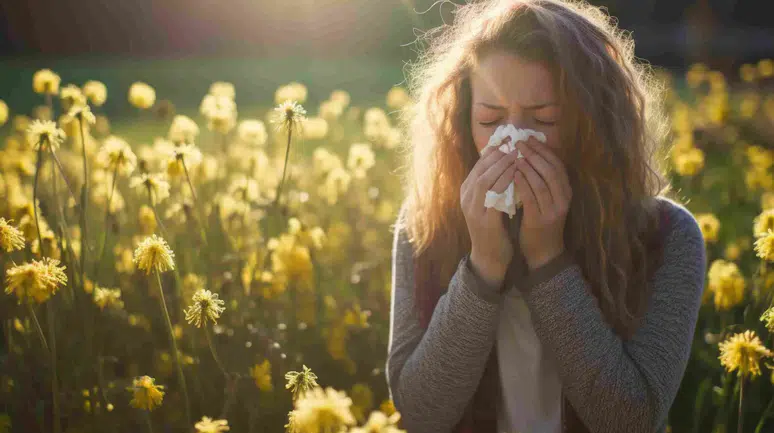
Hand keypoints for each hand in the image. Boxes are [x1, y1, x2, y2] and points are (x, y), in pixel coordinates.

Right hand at [461, 145, 519, 284]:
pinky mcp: (484, 221)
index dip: (494, 151)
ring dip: (501, 166)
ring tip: (517, 155)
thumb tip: (506, 160)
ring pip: (485, 180)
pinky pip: (494, 197)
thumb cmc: (493, 227)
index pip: (479, 165)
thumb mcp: (490, 202)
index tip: (509, 139)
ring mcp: (473, 210)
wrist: (488, 257)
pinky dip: (505, 184)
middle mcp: (466, 198)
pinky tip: (517, 176)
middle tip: (514, 143)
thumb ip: (494, 184)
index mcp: (467, 191)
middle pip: (480, 169)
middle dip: (498, 154)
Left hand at [513, 137, 572, 269]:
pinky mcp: (540, 220)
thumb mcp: (547, 199)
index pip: (557, 164)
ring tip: (515, 155)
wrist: (543, 252)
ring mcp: (553, 210)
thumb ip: (542, 180)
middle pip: (550, 170)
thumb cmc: (541, 222)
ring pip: (541, 182)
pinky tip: (513, 174)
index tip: (530, 138)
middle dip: (535, 154)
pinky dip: (522, 184)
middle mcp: (563, 199)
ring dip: (528, 166)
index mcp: (565, 191)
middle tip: (520, 142)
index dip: (544, 150)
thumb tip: (529, 155)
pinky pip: (531, 198)